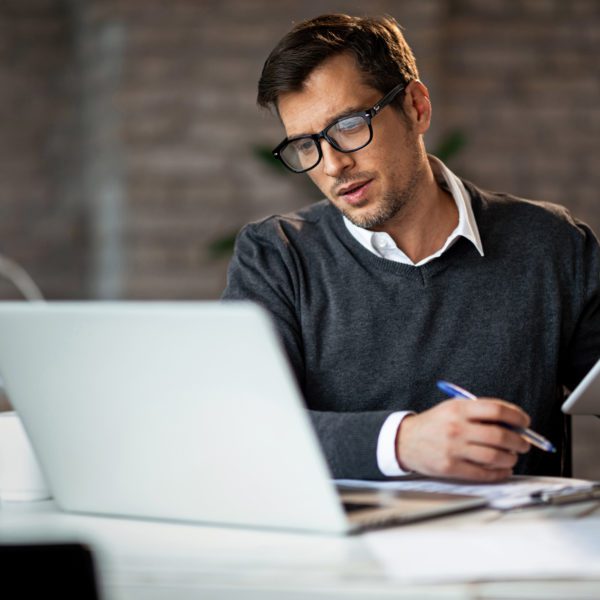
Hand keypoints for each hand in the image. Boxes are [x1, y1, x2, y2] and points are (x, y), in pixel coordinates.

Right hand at [396, 398, 530, 480]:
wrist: (405, 441)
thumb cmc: (434, 424)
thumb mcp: (452, 409)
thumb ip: (480, 413)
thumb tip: (513, 424)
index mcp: (458, 409)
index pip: (497, 410)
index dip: (517, 417)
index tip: (525, 422)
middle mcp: (456, 427)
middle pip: (500, 436)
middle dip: (519, 442)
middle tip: (524, 444)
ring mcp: (453, 448)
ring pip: (495, 457)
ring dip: (510, 458)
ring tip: (512, 457)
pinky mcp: (450, 467)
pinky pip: (483, 473)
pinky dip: (499, 473)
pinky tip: (502, 470)